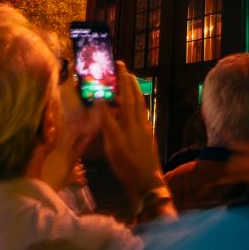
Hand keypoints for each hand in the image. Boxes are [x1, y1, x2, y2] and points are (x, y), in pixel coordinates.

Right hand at [98, 61, 164, 197]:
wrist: (147, 182)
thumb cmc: (127, 165)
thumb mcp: (112, 145)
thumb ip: (107, 121)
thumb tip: (101, 102)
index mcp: (129, 122)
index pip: (123, 96)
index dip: (118, 81)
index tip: (115, 67)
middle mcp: (138, 122)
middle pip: (133, 97)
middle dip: (127, 81)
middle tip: (122, 67)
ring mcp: (144, 128)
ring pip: (139, 104)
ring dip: (133, 90)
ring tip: (128, 80)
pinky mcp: (148, 134)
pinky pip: (141, 113)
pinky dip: (136, 104)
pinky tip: (134, 105)